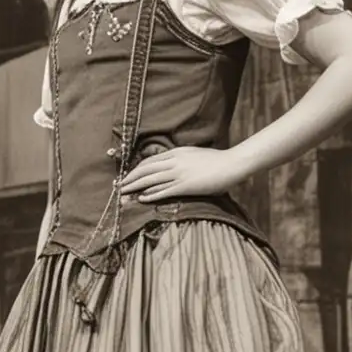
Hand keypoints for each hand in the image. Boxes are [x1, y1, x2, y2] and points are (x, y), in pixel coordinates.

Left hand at [118, 145, 244, 202]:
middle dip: (130, 178)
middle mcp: (174, 162)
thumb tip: (171, 164)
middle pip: (146, 170)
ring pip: (150, 180)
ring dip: (135, 187)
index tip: (128, 175)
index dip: (136, 169)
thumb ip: (181, 159)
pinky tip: (141, 199)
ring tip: (124, 193)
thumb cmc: (216, 160)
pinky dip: (150, 195)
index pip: (150, 161)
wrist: (231, 164)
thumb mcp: (194, 154)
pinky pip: (163, 191)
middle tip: (119, 185)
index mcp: (176, 152)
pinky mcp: (185, 186)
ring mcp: (179, 174)